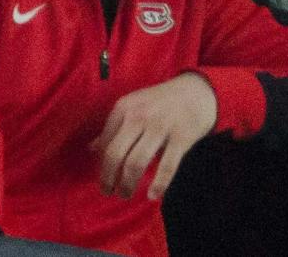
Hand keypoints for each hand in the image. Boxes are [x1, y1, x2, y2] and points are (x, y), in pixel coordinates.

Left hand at [92, 72, 216, 199]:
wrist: (195, 92)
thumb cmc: (159, 102)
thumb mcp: (132, 107)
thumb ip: (113, 127)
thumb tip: (92, 148)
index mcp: (123, 108)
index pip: (106, 142)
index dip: (102, 164)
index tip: (103, 179)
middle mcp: (138, 117)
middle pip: (116, 153)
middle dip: (109, 177)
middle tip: (109, 193)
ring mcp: (159, 128)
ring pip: (137, 162)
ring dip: (128, 182)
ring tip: (125, 195)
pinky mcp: (181, 138)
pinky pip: (167, 166)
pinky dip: (159, 184)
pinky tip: (153, 196)